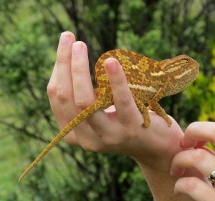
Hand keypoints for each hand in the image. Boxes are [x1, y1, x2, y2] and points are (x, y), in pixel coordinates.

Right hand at [47, 31, 199, 200]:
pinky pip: (119, 102)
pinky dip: (115, 80)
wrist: (158, 147)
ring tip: (81, 45)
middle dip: (64, 64)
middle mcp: (86, 139)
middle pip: (65, 98)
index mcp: (74, 134)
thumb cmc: (127, 123)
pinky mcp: (131, 129)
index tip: (64, 46)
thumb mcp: (101, 114)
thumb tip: (71, 64)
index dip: (58, 70)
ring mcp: (108, 136)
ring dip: (79, 69)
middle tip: (71, 38)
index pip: (57, 99)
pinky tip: (112, 62)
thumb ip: (85, 99)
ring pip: (84, 101)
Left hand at [171, 120, 214, 200]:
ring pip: (197, 157)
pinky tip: (179, 188)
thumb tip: (205, 135)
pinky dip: (179, 184)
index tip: (195, 140)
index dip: (205, 127)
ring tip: (176, 169)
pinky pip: (191, 185)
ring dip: (179, 160)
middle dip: (192, 131)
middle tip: (183, 144)